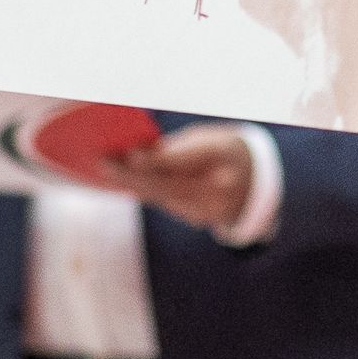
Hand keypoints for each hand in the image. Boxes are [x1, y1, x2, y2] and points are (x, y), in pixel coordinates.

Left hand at [103, 123, 255, 238]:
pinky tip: (125, 182)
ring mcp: (210, 209)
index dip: (153, 160)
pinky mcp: (198, 220)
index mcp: (226, 156)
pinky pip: (165, 203)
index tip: (126, 155)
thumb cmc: (223, 149)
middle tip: (103, 163)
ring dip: (133, 182)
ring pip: (162, 196)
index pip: (183, 161)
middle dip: (132, 174)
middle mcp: (220, 188)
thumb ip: (175, 148)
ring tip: (107, 168)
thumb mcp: (207, 138)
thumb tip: (135, 155)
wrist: (254, 181)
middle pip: (168, 184)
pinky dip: (145, 191)